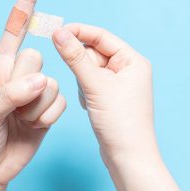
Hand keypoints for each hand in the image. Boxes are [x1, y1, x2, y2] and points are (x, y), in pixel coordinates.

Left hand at [0, 0, 66, 190]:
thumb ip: (11, 94)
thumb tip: (41, 80)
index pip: (14, 29)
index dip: (26, 4)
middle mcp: (18, 75)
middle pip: (37, 58)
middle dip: (25, 84)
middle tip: (10, 106)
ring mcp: (35, 92)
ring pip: (52, 84)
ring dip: (36, 107)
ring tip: (19, 121)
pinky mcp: (48, 109)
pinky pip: (60, 103)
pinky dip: (47, 117)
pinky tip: (33, 127)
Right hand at [52, 23, 156, 169]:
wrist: (128, 158)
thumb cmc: (121, 122)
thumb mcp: (95, 85)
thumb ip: (75, 57)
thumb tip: (59, 33)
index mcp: (133, 60)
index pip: (101, 36)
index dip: (78, 32)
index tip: (56, 32)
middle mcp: (129, 69)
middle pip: (94, 52)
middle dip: (82, 65)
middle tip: (81, 81)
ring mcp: (119, 84)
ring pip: (89, 69)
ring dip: (82, 81)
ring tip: (90, 99)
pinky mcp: (110, 97)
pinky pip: (89, 84)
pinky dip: (84, 91)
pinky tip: (91, 107)